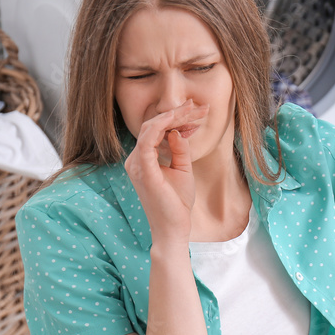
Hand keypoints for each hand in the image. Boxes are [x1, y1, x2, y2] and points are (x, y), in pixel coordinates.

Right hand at [123, 101, 209, 243]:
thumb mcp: (182, 169)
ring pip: (152, 129)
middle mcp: (135, 160)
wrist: (173, 228)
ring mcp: (137, 165)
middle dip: (177, 113)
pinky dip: (162, 126)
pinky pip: (148, 141)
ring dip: (174, 117)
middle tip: (199, 106)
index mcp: (143, 159)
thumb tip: (177, 130)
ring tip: (193, 109)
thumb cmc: (177, 202)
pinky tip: (176, 118)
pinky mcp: (143, 171)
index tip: (195, 110)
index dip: (176, 118)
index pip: (156, 131)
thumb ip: (179, 149)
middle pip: (154, 126)